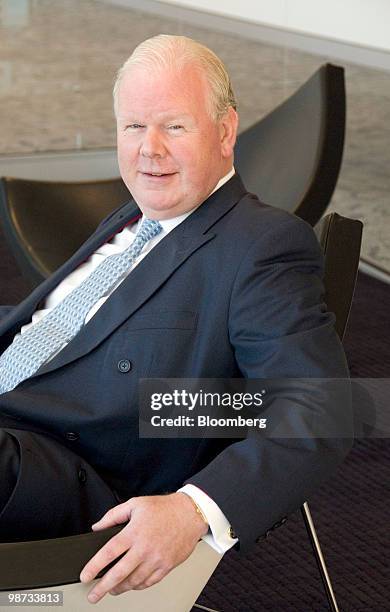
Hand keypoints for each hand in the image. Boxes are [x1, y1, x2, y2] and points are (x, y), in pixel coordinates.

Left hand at [79, 492, 208, 602]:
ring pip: (134, 581)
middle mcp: (144, 548)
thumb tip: (97, 527)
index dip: (94, 566)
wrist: (190, 513)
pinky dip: (138, 586)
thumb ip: (114, 515)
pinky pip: (149, 582)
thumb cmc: (164, 508)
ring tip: (112, 590)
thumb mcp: (135, 504)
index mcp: (134, 532)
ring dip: (120, 588)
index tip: (85, 575)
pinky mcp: (167, 566)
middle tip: (93, 595)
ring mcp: (156, 559)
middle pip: (119, 573)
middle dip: (103, 587)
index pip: (109, 552)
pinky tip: (132, 584)